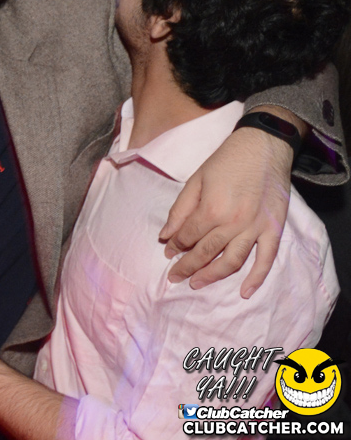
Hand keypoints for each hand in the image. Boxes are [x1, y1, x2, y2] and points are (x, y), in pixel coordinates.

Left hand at [160, 123, 291, 297]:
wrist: (263, 146)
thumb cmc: (225, 161)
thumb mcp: (195, 180)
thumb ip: (179, 210)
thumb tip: (165, 236)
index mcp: (211, 209)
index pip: (188, 237)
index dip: (175, 246)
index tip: (167, 251)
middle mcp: (233, 223)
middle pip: (206, 253)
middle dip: (187, 266)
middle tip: (174, 276)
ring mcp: (255, 228)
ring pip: (232, 261)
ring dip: (213, 276)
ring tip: (196, 284)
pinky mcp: (274, 229)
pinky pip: (266, 259)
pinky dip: (256, 278)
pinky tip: (244, 292)